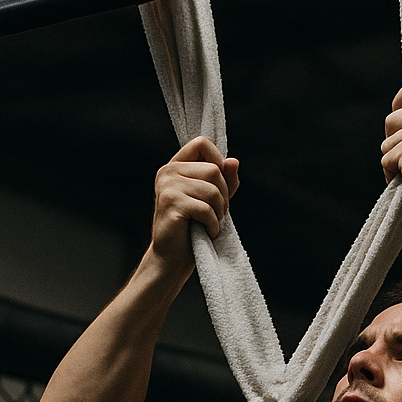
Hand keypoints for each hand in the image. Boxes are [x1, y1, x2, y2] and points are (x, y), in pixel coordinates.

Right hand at [150, 136, 239, 271]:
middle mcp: (168, 172)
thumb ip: (224, 180)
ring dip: (219, 212)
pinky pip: (206, 208)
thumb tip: (233, 161)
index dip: (219, 161)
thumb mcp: (212, 200)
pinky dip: (213, 225)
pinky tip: (207, 233)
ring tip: (210, 223)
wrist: (172, 258)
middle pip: (213, 169)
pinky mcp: (171, 203)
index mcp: (175, 167)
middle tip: (217, 214)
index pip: (202, 143)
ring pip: (213, 189)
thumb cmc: (192, 230)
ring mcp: (167, 187)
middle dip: (224, 195)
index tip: (220, 186)